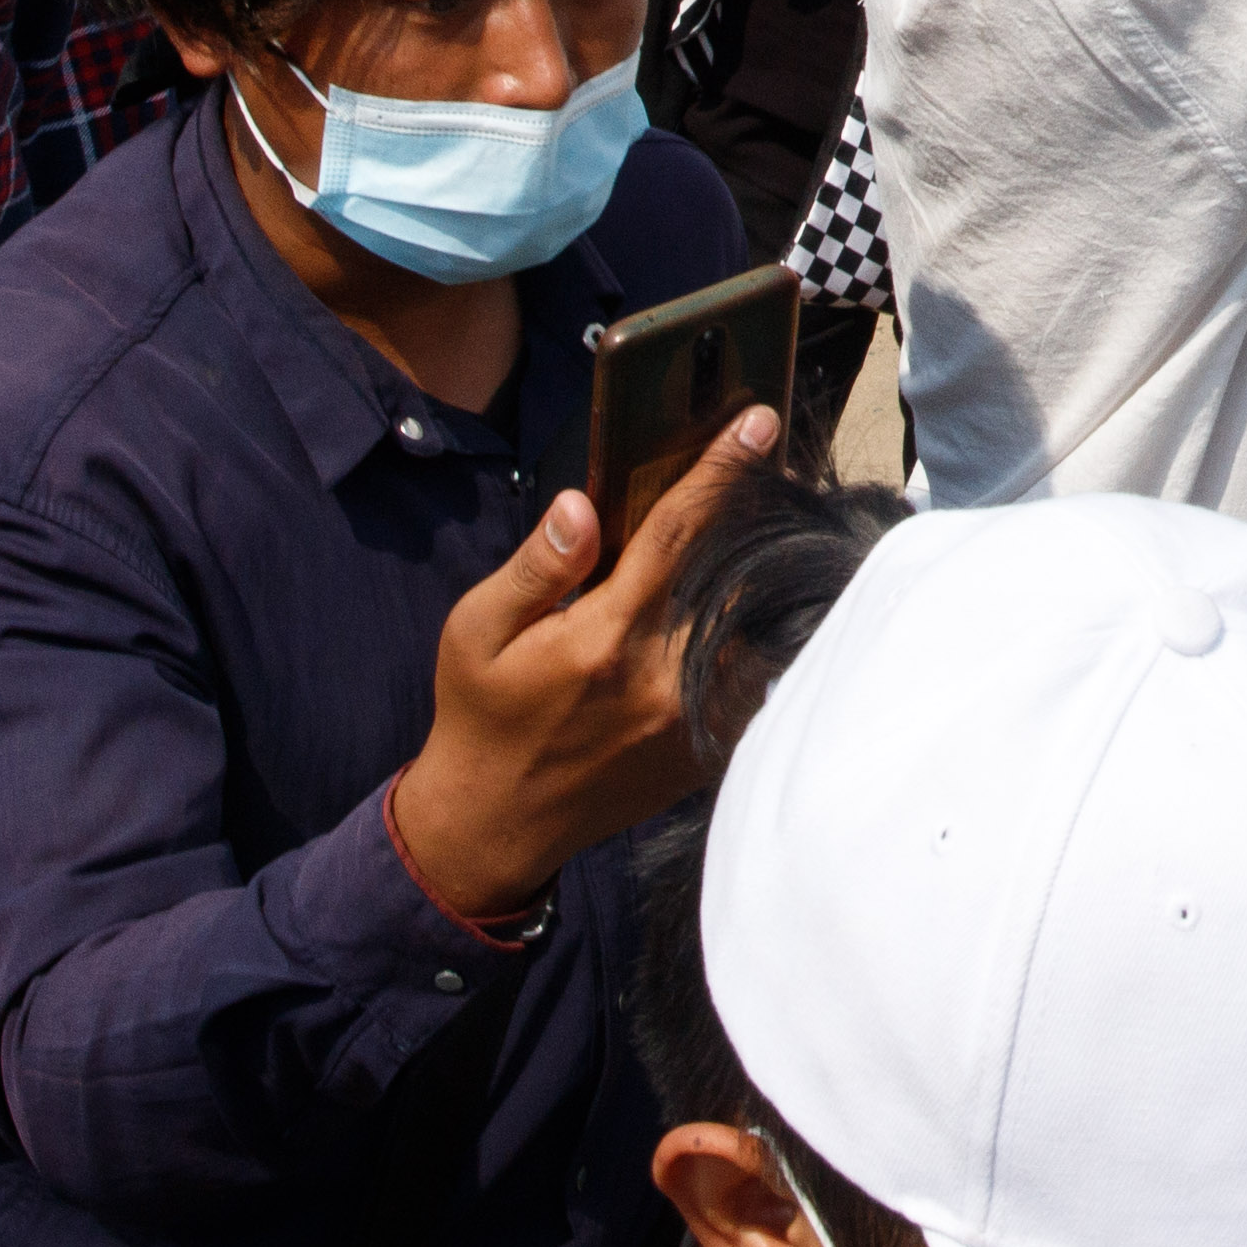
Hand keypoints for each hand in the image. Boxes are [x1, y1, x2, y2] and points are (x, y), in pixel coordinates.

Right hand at [379, 396, 779, 918]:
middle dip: (753, 512)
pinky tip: (740, 608)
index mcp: (603, 637)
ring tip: (764, 529)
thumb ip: (534, 566)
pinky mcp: (705, 749)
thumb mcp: (475, 631)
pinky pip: (751, 676)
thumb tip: (581, 504)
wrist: (495, 825)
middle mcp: (660, 676)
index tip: (759, 421)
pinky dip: (753, 634)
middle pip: (730, 570)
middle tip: (770, 465)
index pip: (678, 533)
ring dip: (760, 574)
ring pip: (751, 624)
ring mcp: (690, 718)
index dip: (721, 470)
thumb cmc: (480, 714)